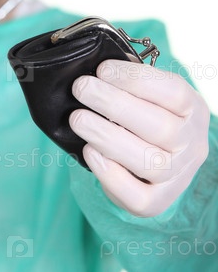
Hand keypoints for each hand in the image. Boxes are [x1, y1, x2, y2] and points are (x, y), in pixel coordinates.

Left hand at [69, 59, 209, 216]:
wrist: (160, 159)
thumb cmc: (147, 115)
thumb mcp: (150, 94)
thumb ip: (131, 83)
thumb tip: (98, 71)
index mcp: (193, 110)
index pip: (174, 92)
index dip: (136, 79)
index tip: (102, 69)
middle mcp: (193, 144)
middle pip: (160, 127)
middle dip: (114, 104)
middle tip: (81, 88)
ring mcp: (178, 176)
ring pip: (148, 161)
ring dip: (106, 136)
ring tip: (77, 118)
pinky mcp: (159, 202)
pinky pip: (139, 198)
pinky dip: (110, 175)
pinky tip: (89, 152)